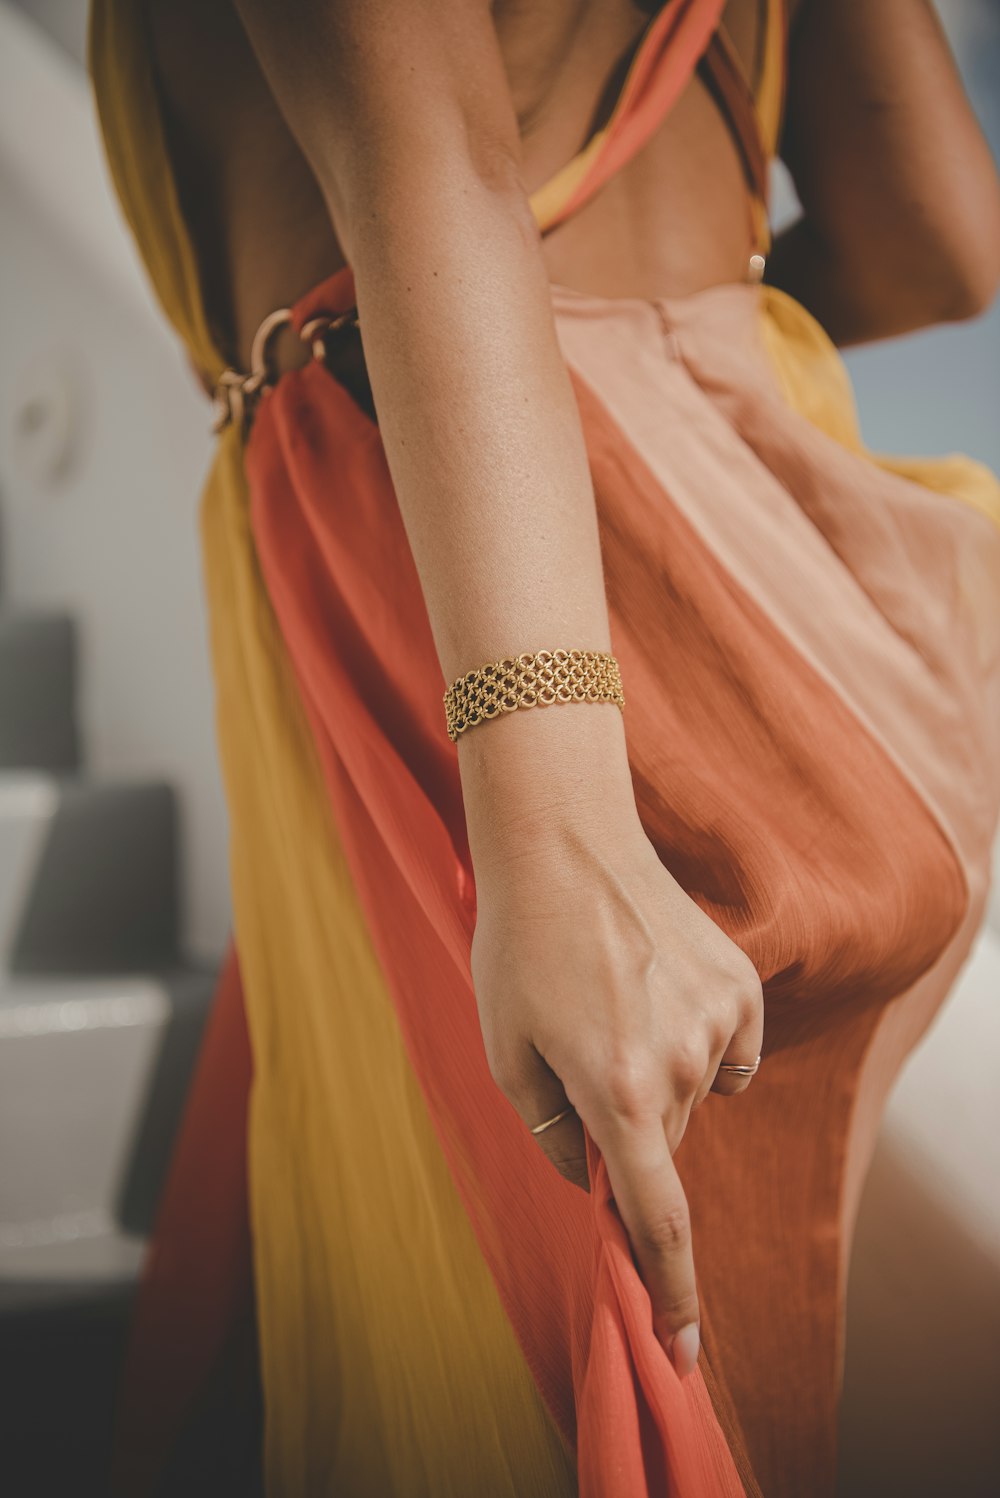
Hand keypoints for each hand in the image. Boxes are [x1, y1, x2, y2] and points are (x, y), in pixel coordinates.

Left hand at [470, 809, 763, 1377]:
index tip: (684, 1350)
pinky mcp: (742, 986)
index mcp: (619, 1089)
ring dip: (655, 1078)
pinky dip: (692, 1041)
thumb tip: (596, 1177)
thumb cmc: (519, 948)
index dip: (670, 1293)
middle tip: (580, 1060)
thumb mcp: (507, 1053)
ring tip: (608, 1004)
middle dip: (626, 1128)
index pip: (658, 1219)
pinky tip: (654, 988)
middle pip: (664, 1144)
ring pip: (693, 1096)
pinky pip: (725, 1050)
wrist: (566, 845)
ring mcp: (721, 1020)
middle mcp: (683, 1063)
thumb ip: (554, 1133)